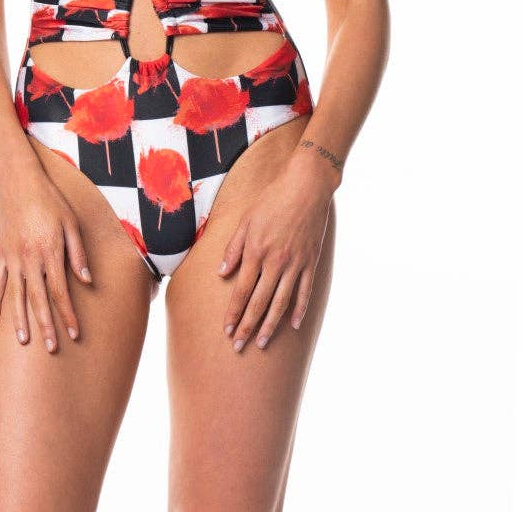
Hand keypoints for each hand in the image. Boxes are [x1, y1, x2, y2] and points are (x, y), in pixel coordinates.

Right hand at [0, 166, 92, 351]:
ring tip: (25, 341)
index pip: (60, 291)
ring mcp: (12, 257)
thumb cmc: (50, 201)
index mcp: (50, 251)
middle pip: (38, 299)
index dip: (67, 314)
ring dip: (20, 320)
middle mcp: (29, 258)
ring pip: (16, 295)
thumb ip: (77, 253)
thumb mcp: (71, 223)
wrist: (18, 183)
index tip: (74, 333)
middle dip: (46, 325)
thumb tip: (86, 281)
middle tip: (51, 348)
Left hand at [218, 161, 333, 351]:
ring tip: (262, 343)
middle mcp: (274, 261)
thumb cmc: (272, 200)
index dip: (234, 313)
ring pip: (280, 302)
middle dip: (247, 326)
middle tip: (238, 347)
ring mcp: (294, 263)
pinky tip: (293, 326)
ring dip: (270, 325)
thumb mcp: (246, 219)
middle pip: (259, 301)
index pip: (241, 290)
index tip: (226, 330)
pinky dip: (298, 310)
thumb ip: (233, 248)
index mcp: (255, 250)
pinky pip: (304, 291)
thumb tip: (222, 273)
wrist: (306, 187)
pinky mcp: (310, 262)